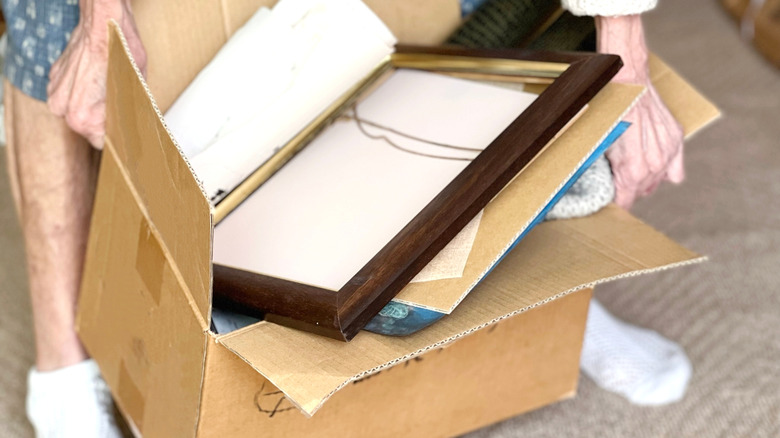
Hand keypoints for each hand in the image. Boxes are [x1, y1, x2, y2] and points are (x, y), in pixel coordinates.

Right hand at [47, 0, 146, 148]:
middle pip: (89, 128)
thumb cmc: (122, 52)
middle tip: (121, 109)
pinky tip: (95, 80)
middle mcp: (64, 109)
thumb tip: (139, 131)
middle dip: (105, 121)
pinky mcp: (54, 78)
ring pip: (78, 111)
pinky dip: (82, 91)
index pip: (103, 143)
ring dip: (92, 105)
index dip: (117, 137)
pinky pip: (70, 94)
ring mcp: (56, 93)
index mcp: (84, 118)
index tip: (127, 134)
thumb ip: (131, 116)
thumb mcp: (137, 91)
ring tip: (108, 90)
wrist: (103, 21)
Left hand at [596, 15, 683, 208]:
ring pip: (657, 180)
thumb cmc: (608, 113)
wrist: (627, 83)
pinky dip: (664, 167)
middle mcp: (655, 165)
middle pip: (642, 192)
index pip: (626, 201)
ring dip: (645, 178)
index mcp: (634, 171)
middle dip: (628, 188)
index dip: (616, 202)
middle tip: (615, 179)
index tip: (609, 200)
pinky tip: (651, 162)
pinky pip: (675, 168)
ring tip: (631, 168)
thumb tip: (604, 186)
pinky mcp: (676, 139)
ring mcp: (668, 152)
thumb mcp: (599, 147)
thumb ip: (607, 171)